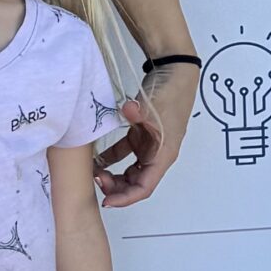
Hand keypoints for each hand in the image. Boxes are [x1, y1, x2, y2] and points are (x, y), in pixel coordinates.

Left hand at [94, 58, 198, 206]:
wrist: (176, 71)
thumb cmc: (172, 91)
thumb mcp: (154, 105)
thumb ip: (138, 112)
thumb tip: (127, 110)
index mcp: (164, 155)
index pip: (144, 187)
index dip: (125, 197)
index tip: (106, 199)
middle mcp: (157, 154)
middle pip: (136, 183)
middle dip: (116, 187)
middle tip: (96, 180)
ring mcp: (149, 145)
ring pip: (130, 171)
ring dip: (113, 175)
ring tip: (94, 172)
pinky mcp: (142, 135)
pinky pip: (124, 153)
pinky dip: (111, 157)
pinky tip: (96, 157)